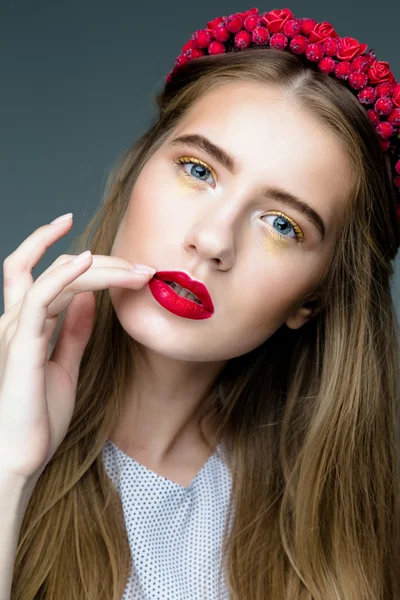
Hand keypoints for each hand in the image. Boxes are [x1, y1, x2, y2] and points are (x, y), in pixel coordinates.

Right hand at [0, 214, 154, 485]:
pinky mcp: (20, 345)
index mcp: (25, 325)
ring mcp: (15, 330)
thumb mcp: (64, 365)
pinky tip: (89, 263)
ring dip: (100, 268)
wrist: (19, 457)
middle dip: (100, 261)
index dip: (54, 246)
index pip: (39, 271)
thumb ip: (74, 330)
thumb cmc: (37, 416)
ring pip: (56, 278)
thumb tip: (89, 300)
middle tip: (139, 266)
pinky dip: (64, 276)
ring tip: (135, 272)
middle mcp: (15, 320)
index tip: (79, 229)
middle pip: (55, 269)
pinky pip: (41, 298)